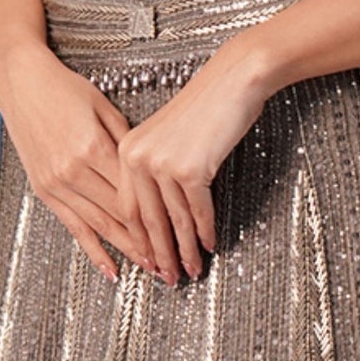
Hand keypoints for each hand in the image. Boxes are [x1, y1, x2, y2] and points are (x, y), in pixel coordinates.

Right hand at [0, 35, 155, 284]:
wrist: (20, 82)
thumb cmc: (63, 88)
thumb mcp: (104, 108)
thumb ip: (126, 143)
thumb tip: (149, 173)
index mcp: (94, 147)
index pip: (135, 193)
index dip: (159, 217)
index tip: (179, 233)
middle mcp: (74, 170)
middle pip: (120, 216)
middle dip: (149, 243)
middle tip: (172, 263)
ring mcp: (57, 183)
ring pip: (100, 227)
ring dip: (127, 251)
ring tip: (150, 269)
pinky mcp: (45, 190)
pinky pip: (74, 227)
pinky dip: (93, 251)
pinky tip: (110, 269)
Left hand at [114, 37, 272, 283]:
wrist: (232, 81)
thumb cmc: (204, 108)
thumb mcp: (167, 138)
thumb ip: (154, 170)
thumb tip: (161, 215)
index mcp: (127, 150)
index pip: (128, 207)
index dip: (139, 240)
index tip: (147, 262)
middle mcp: (137, 158)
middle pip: (147, 220)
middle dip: (159, 254)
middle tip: (167, 279)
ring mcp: (162, 164)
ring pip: (173, 220)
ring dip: (184, 250)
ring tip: (190, 271)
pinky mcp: (190, 169)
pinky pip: (198, 211)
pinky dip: (205, 232)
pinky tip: (210, 246)